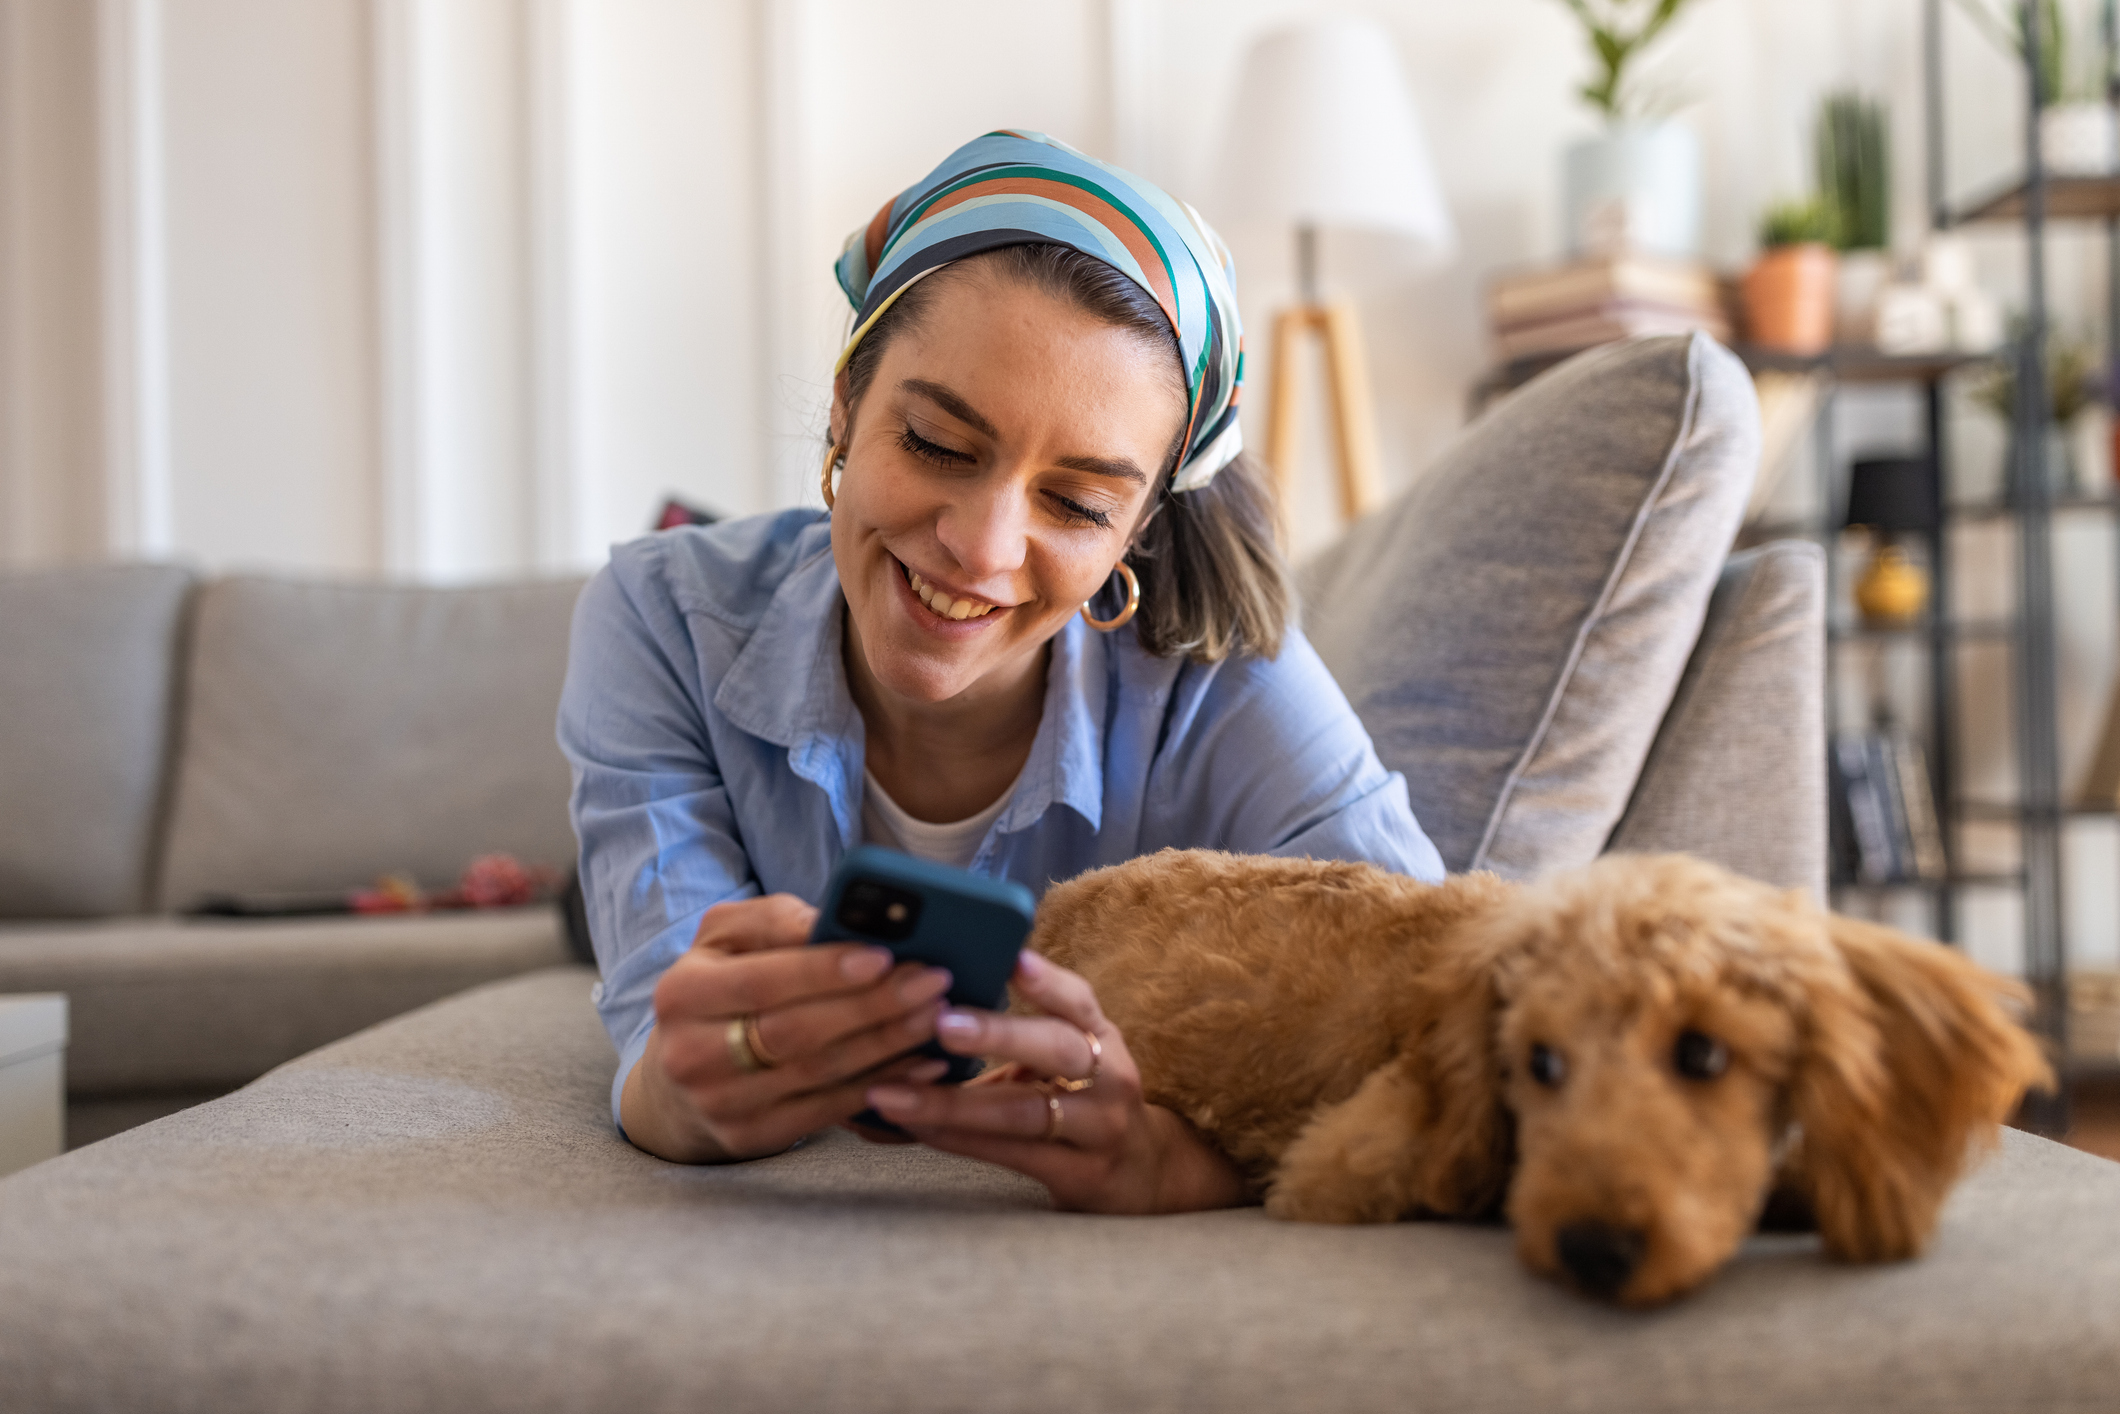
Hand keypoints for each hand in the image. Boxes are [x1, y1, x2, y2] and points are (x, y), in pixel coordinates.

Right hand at [620, 894, 955, 1162]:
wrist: (682, 1069)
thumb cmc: (723, 983)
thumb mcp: (728, 937)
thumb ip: (776, 921)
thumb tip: (833, 923)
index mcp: (682, 992)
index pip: (763, 981)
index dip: (825, 971)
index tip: (885, 957)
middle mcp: (691, 1054)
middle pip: (796, 1032)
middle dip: (873, 1006)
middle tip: (932, 983)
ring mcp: (720, 1103)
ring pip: (819, 1073)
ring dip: (888, 1045)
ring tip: (937, 1017)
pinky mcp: (749, 1136)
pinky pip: (828, 1111)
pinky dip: (882, 1085)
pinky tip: (923, 1064)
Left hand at [860, 950, 1250, 1213]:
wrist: (1143, 1176)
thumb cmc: (1084, 1103)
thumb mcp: (1069, 1060)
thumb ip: (1020, 1034)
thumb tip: (928, 1000)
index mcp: (1101, 1037)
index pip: (1078, 1000)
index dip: (1046, 980)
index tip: (1011, 958)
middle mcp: (1110, 1077)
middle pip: (1058, 1048)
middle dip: (998, 1033)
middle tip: (940, 1023)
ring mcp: (1099, 1129)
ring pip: (1024, 1112)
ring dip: (952, 1103)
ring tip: (893, 1094)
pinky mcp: (1081, 1174)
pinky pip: (1011, 1154)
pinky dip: (958, 1139)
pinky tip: (915, 1128)